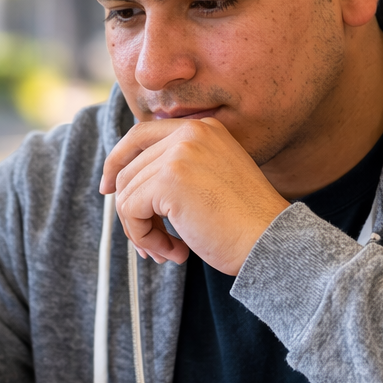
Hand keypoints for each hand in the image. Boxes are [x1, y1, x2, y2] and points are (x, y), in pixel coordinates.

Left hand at [100, 118, 289, 274]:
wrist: (272, 243)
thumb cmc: (246, 224)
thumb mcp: (212, 182)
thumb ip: (177, 171)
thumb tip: (120, 185)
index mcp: (204, 129)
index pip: (140, 134)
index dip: (118, 161)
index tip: (109, 190)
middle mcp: (190, 133)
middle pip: (129, 170)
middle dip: (134, 213)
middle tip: (153, 244)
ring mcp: (178, 154)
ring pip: (126, 194)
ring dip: (142, 231)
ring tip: (169, 251)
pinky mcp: (168, 180)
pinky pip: (130, 211)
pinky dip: (144, 238)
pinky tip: (176, 252)